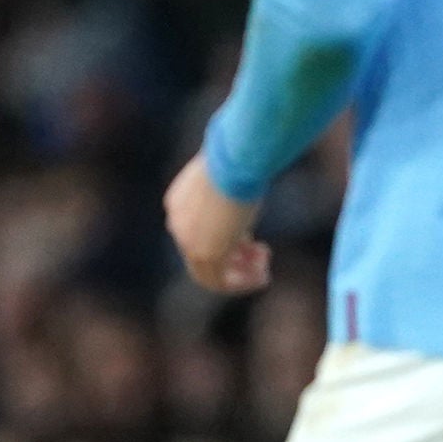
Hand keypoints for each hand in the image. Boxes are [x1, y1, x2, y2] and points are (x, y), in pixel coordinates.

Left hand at [164, 154, 271, 294]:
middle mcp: (177, 224)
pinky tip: (263, 277)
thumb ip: (234, 186)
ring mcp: (188, 241)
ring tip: (264, 270)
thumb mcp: (233, 174)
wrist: (235, 159)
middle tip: (264, 253)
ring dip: (239, 276)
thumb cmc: (240, 158)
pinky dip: (241, 284)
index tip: (254, 239)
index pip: (199, 233)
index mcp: (179, 203)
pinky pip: (219, 282)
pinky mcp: (204, 252)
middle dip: (235, 260)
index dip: (229, 241)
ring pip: (209, 273)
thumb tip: (251, 171)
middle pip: (202, 255)